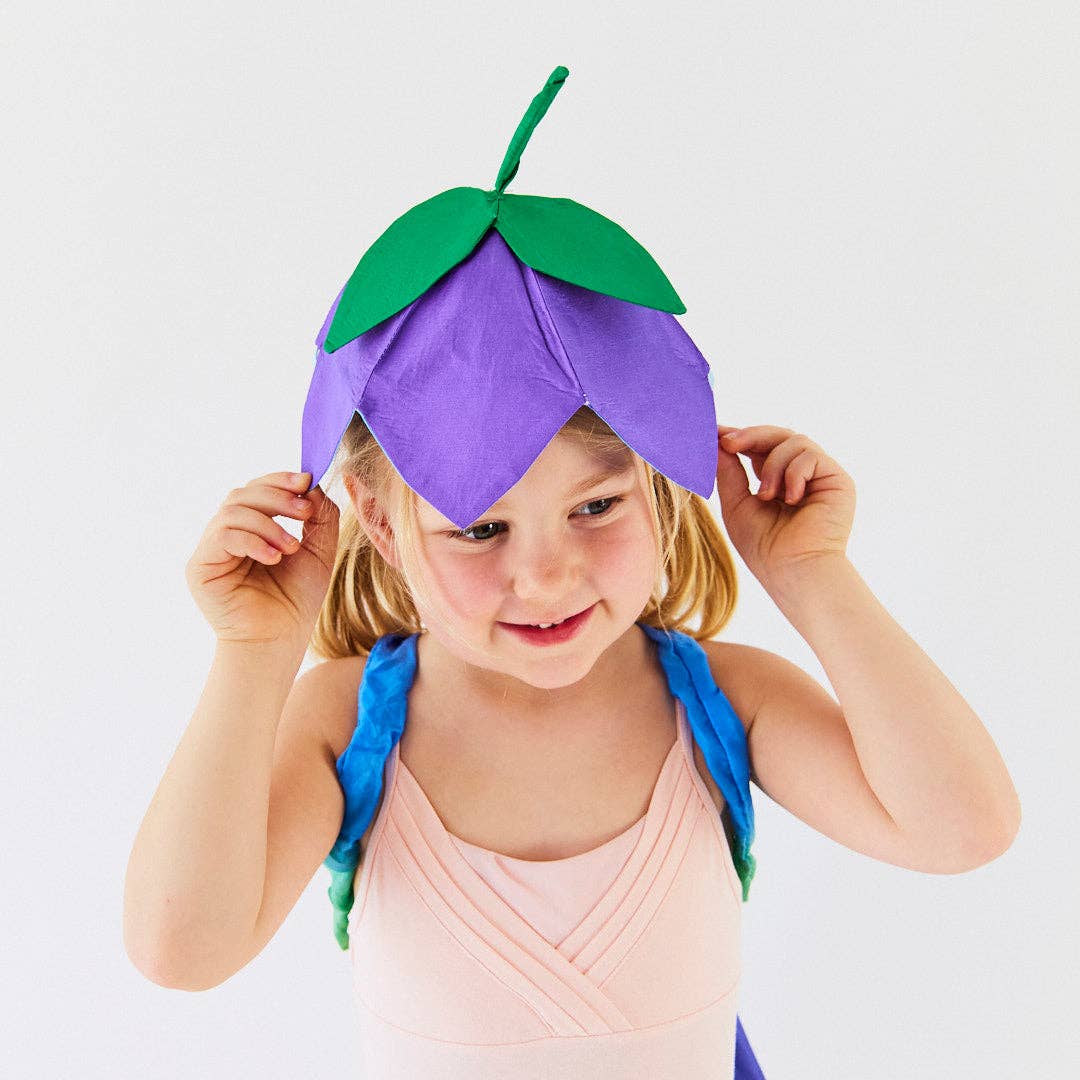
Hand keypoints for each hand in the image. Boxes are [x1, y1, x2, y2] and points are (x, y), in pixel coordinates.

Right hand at [185, 472, 338, 647]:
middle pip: (243, 493)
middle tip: (304, 512)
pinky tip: (273, 557)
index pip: (259, 489)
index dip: (280, 480)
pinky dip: (252, 540)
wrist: (278, 640)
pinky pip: (222, 535)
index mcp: (253, 527)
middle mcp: (228, 533)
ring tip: (291, 547)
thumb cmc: (296, 600)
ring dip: (268, 523)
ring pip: (233, 510)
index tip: (307, 481)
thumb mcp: (318, 551)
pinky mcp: (200, 566)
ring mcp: (212, 548)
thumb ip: (319, 517)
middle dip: (278, 497)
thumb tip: (312, 484)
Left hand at [714, 425, 854, 585]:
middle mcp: (800, 476)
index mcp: (776, 481)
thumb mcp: (737, 504)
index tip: (714, 432)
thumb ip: (729, 472)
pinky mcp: (837, 480)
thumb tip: (716, 441)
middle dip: (750, 435)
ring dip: (772, 465)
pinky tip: (791, 499)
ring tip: (766, 495)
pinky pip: (811, 454)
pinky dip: (794, 473)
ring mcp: (820, 477)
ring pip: (793, 440)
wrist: (793, 570)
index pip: (759, 448)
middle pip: (777, 435)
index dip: (739, 437)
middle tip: (727, 442)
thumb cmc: (764, 548)